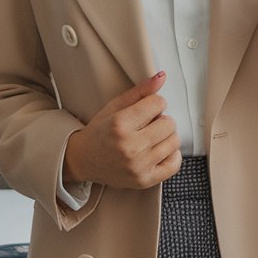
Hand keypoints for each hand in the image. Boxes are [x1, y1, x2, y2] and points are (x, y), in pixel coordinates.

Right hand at [63, 71, 181, 189]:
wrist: (83, 160)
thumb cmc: (99, 132)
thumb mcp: (114, 106)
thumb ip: (139, 91)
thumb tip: (162, 76)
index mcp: (120, 124)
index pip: (158, 103)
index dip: (155, 103)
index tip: (147, 108)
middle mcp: (130, 147)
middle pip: (169, 123)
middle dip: (161, 119)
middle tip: (149, 124)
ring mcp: (138, 166)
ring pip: (174, 141)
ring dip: (166, 136)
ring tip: (152, 137)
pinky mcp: (144, 180)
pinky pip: (174, 164)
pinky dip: (172, 155)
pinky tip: (159, 151)